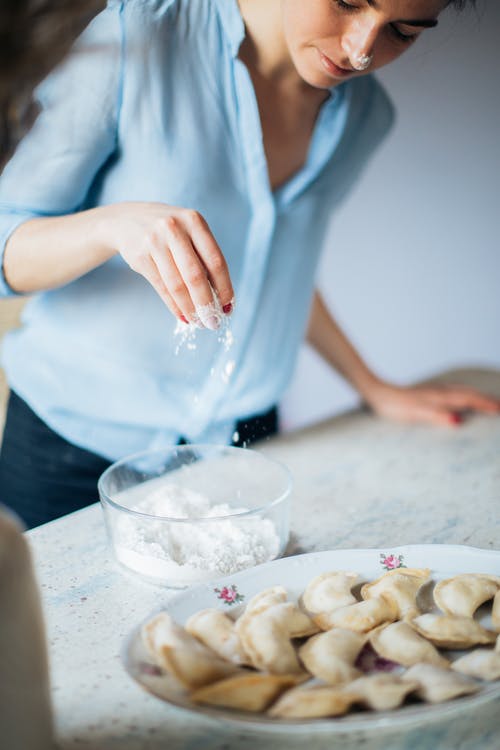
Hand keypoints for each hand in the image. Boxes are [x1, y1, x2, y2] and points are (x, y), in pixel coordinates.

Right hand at [100, 202, 233, 327]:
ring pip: (177, 285)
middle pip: (196, 276)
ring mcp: (154, 242)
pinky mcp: (140, 256)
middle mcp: (174, 229)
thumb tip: (220, 297)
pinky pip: (162, 287)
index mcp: (194, 222)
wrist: (126, 220)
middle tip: (213, 322)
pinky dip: (174, 305)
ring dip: (190, 308)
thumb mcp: (189, 232)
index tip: (227, 307)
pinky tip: (183, 315)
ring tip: (198, 322)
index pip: (215, 261)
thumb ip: (204, 257)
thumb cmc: (169, 232)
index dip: (224, 287)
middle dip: (206, 304)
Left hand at [364, 379, 499, 426]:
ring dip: (478, 397)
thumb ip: (436, 416)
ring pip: (463, 392)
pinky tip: (461, 402)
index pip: (471, 400)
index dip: (487, 405)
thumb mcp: (415, 414)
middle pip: (470, 394)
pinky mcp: (428, 395)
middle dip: (487, 400)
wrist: (376, 394)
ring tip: (489, 404)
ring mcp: (435, 392)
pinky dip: (466, 397)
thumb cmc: (393, 406)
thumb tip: (457, 422)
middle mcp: (441, 391)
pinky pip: (455, 394)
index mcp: (441, 396)